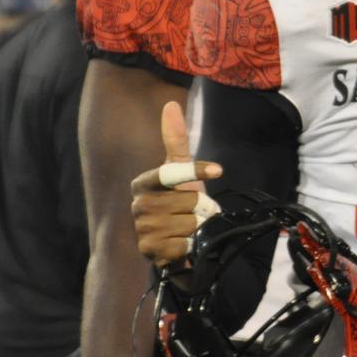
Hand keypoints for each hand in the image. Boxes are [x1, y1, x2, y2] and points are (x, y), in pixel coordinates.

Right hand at [128, 101, 220, 270]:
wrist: (182, 244)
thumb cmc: (182, 203)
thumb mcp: (182, 172)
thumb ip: (176, 140)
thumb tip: (169, 104)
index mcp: (142, 184)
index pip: (173, 172)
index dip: (197, 171)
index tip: (218, 170)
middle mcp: (137, 206)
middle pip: (189, 200)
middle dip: (201, 208)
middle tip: (194, 212)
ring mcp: (143, 230)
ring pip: (190, 223)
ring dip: (198, 228)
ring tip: (189, 229)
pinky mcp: (151, 252)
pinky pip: (185, 243)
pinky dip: (191, 245)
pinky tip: (183, 245)